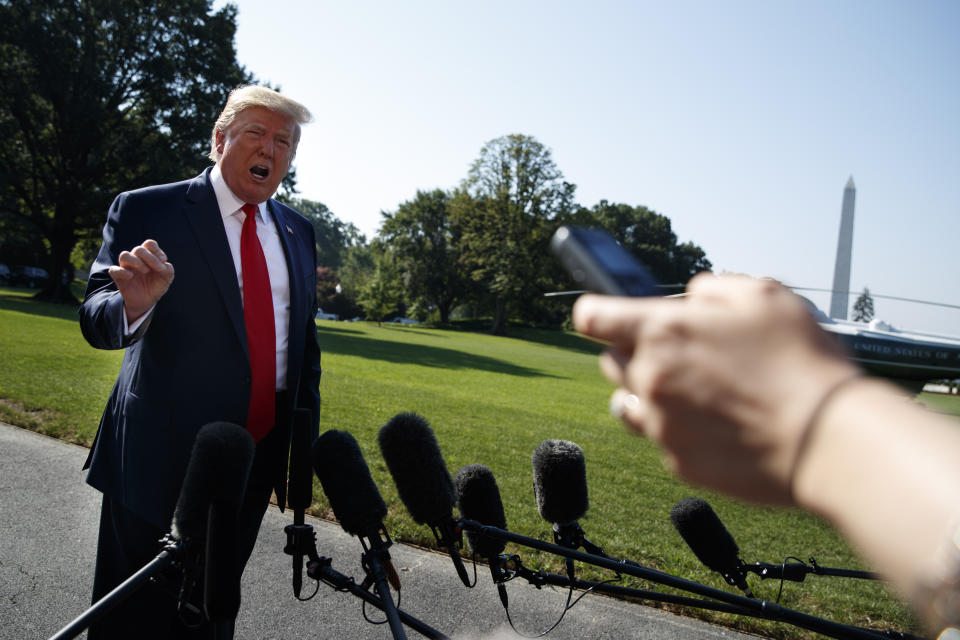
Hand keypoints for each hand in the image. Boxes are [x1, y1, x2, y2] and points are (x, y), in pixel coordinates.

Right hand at [108, 239, 174, 322]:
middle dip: (150, 258)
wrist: (147, 301)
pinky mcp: (118, 277)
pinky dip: (122, 271)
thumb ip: (168, 269)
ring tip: (145, 271)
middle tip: (157, 269)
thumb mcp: (167, 278)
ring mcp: (126, 267)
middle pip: (139, 249)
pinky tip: (131, 276)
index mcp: (147, 256)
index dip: (156, 250)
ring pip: (124, 255)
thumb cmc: (156, 286)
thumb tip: (165, 264)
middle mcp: (136, 259)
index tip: (163, 260)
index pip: (149, 244)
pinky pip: (114, 270)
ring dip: (136, 261)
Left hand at [572, 274, 858, 503]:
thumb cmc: (800, 361)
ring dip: (646, 393)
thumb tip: (691, 298)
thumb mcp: (763, 295)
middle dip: (632, 351)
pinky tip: (718, 423)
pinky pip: (661, 439)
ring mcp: (660, 424)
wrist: (828, 441)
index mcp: (662, 331)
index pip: (591, 317)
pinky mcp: (678, 461)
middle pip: (609, 360)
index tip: (608, 314)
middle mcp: (649, 378)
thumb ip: (712, 289)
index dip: (597, 311)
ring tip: (692, 390)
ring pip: (627, 404)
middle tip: (678, 351)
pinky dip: (679, 428)